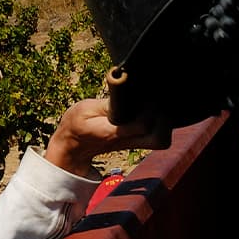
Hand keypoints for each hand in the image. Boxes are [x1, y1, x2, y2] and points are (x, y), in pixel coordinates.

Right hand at [44, 99, 170, 177]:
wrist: (74, 146)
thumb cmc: (78, 124)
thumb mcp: (84, 110)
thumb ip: (106, 104)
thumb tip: (125, 92)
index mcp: (114, 133)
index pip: (143, 125)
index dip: (149, 109)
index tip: (145, 95)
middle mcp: (128, 141)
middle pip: (160, 139)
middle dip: (164, 120)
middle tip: (155, 103)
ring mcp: (134, 144)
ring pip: (162, 141)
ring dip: (164, 123)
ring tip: (153, 106)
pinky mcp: (137, 142)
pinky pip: (158, 137)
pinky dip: (161, 124)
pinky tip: (151, 110)